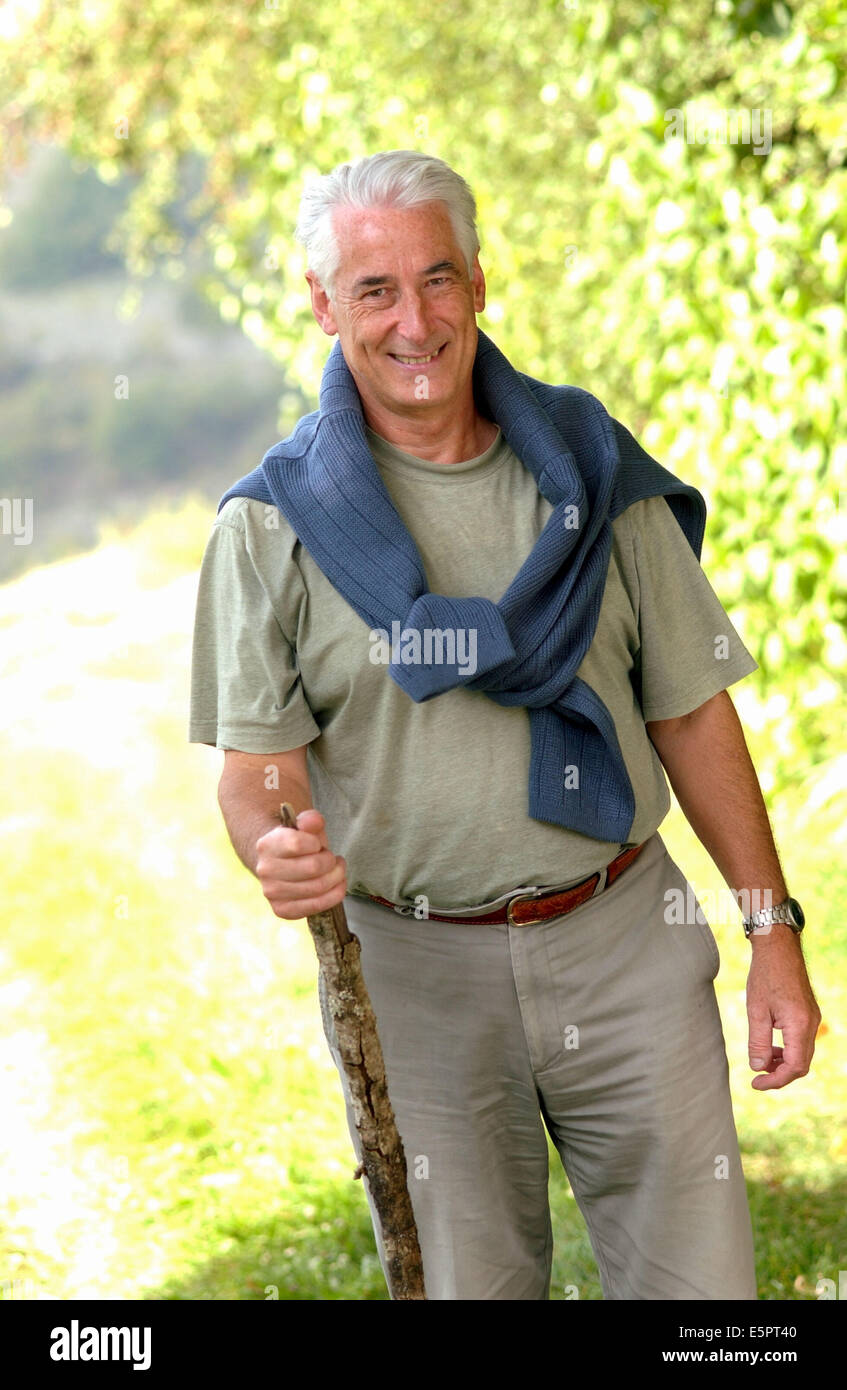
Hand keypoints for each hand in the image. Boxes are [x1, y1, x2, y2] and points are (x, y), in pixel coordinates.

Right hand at [255, 808, 346, 919]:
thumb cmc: (298, 844)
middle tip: (332, 858)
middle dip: (331, 861)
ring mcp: (271, 892)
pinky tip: (336, 884)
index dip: (316, 843)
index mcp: (267, 845)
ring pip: (318, 887)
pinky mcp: (281, 910)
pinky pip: (316, 906)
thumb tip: (314, 821)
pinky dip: (334, 895)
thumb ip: (310, 820)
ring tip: (336, 870)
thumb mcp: (304, 827)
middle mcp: (265, 870)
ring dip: (337, 877)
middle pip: (313, 867)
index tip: (317, 844)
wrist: (282, 865)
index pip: (298, 844)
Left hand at [746, 925, 820, 1089]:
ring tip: (762, 1062)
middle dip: (779, 1075)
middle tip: (757, 1079)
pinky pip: (801, 1041)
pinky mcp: (808, 1014)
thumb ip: (758, 1042)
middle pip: (801, 1064)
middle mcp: (811, 1024)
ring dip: (783, 1063)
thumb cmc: (765, 975)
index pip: (794, 1067)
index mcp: (799, 1025)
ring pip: (802, 1053)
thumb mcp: (756, 1010)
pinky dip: (787, 1049)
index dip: (775, 1081)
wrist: (779, 948)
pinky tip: (771, 1046)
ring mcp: (812, 1019)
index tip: (755, 1084)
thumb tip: (758, 1068)